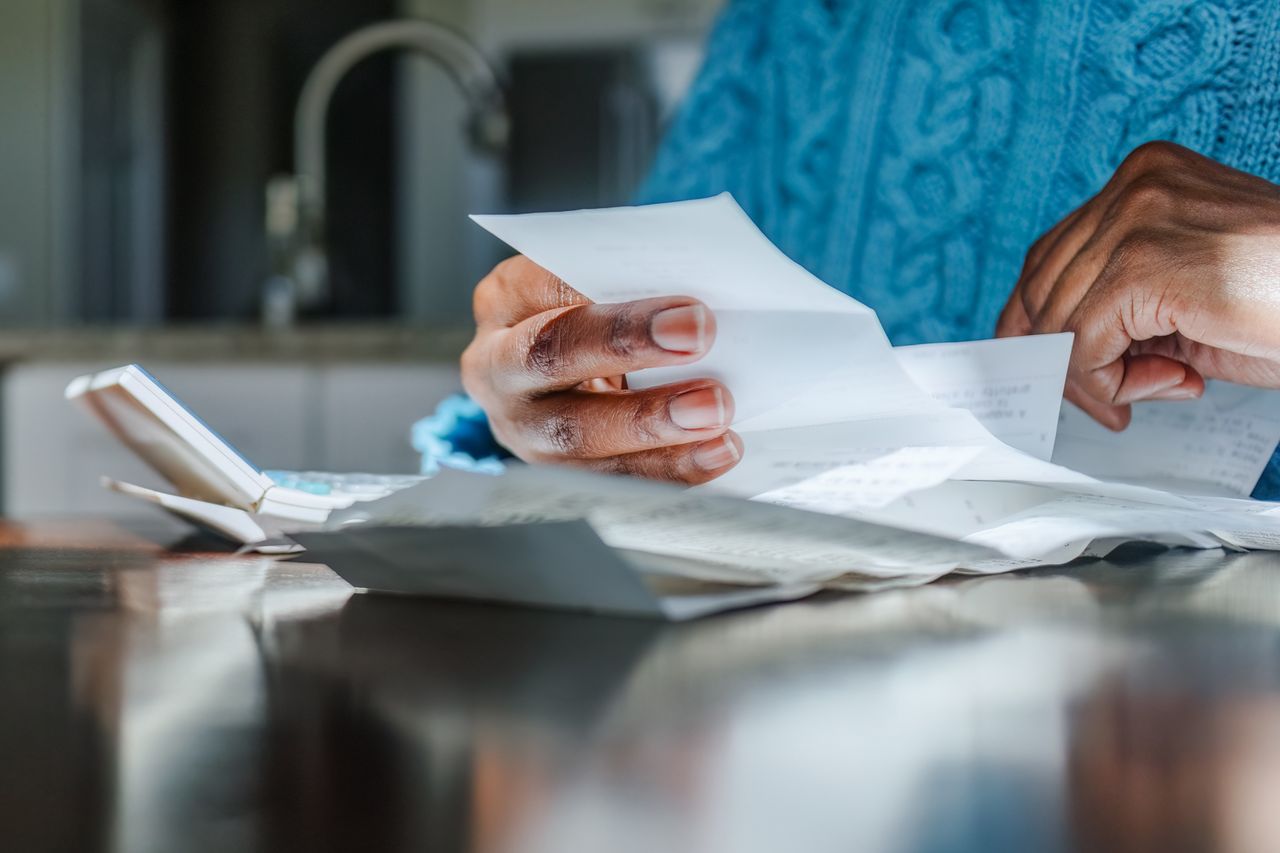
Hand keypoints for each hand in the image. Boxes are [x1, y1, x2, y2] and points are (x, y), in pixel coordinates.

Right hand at [461, 255, 742, 482]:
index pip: (550, 288)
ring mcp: (519, 427)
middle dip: (627, 348)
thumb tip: (699, 292)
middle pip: (550, 357)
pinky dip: (670, 468)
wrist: (579, 368)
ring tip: (717, 412)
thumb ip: (633, 282)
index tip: (688, 309)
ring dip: (652, 425)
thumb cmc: (599, 313)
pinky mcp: (555, 472)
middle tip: (699, 341)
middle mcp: (497, 366)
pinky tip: (719, 451)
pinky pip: (610, 480)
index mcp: (505, 299)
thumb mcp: (600, 284)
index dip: (614, 298)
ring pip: (575, 435)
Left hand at [997, 141, 1279, 428]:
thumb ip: (1121, 303)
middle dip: (1065, 357)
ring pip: (1058, 321)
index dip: (1038, 320)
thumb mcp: (1187, 294)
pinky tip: (1169, 386)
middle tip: (1112, 397)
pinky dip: (1109, 382)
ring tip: (1159, 386)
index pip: (1051, 254)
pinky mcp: (1146, 265)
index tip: (1057, 369)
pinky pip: (1083, 344)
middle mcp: (1135, 185)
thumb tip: (1053, 348)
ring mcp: (1138, 218)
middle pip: (1041, 287)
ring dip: (1097, 377)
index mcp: (1145, 178)